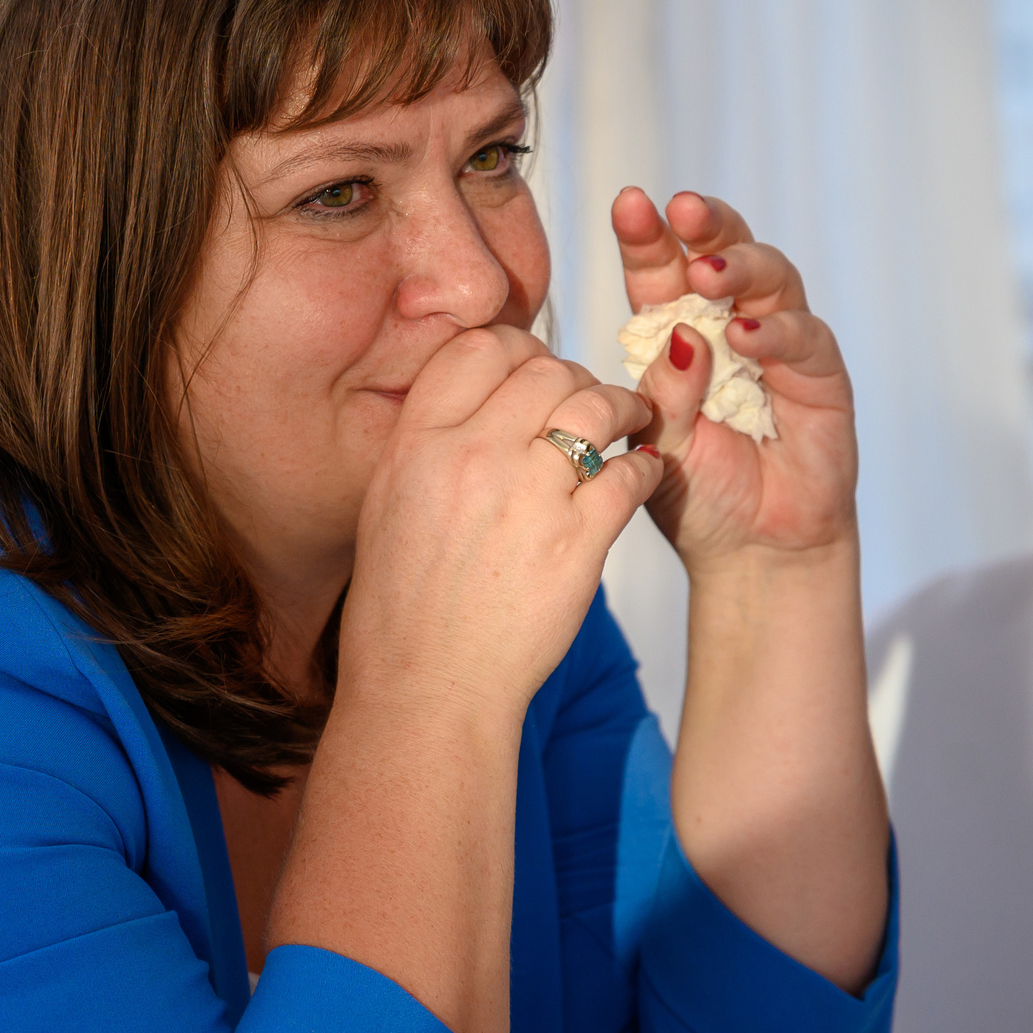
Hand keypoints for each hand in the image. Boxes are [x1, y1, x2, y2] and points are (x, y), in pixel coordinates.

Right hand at [340, 327, 661, 714]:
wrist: (428, 686)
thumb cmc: (404, 608)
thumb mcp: (388, 505)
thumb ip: (430, 443)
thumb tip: (476, 401)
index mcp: (418, 443)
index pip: (480, 347)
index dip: (518, 347)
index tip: (535, 370)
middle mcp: (472, 456)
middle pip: (545, 368)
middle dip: (575, 375)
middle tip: (588, 398)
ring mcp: (529, 495)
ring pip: (595, 405)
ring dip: (623, 406)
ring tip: (632, 419)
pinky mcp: (579, 540)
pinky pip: (630, 472)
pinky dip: (644, 466)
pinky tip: (640, 474)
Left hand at [614, 188, 855, 570]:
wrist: (750, 550)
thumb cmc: (696, 492)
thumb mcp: (657, 446)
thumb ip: (662, 394)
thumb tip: (679, 337)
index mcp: (676, 332)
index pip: (660, 273)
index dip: (646, 237)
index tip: (628, 203)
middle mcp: (730, 324)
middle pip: (722, 252)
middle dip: (703, 226)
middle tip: (681, 209)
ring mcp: (780, 343)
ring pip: (771, 279)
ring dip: (740, 267)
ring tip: (707, 273)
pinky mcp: (821, 375)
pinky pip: (804, 338)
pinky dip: (774, 332)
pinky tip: (745, 335)